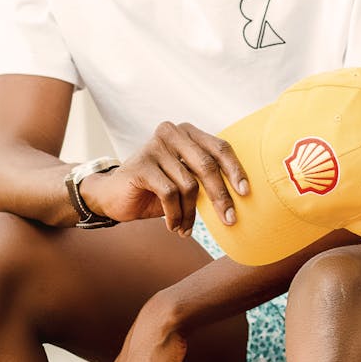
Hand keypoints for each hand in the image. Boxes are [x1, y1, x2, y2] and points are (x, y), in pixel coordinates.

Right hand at [81, 122, 249, 235]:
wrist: (114, 196)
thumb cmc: (156, 189)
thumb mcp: (184, 179)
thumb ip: (205, 177)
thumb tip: (241, 195)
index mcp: (187, 132)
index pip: (220, 147)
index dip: (235, 170)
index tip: (246, 193)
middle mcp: (172, 133)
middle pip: (207, 165)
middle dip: (221, 196)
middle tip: (230, 220)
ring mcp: (155, 147)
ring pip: (188, 184)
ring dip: (191, 213)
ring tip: (187, 228)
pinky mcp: (141, 165)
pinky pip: (169, 194)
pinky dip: (175, 214)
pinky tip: (173, 227)